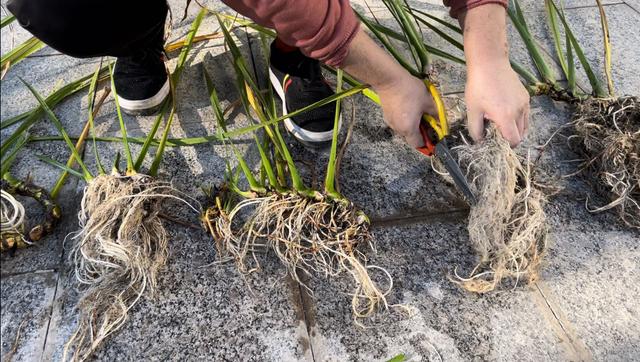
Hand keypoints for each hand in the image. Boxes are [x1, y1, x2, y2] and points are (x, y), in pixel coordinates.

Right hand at [375, 73, 437, 146]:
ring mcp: (390, 122)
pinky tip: (408, 106)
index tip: (432, 136)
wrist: (389, 79)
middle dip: (419, 131)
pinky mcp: (386, 114)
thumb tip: (439, 120)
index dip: (426, 142)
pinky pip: (398, 121)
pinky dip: (404, 118)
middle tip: (426, 119)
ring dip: (411, 123)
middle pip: (410, 136)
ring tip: (417, 110)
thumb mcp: (428, 101)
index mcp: (408, 129)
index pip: (418, 144)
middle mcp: (398, 129)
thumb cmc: (410, 91)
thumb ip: (435, 114)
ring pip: (404, 128)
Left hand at [458, 4, 529, 146]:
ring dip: (515, 129)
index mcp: (506, 117)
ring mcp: (525, 103)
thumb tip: (480, 141)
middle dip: (510, 138)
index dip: (506, 145)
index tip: (497, 143)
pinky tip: (506, 112)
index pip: (513, 140)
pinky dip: (519, 118)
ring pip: (525, 125)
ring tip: (500, 123)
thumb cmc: (479, 86)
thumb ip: (476, 129)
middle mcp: (519, 111)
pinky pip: (526, 114)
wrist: (489, 63)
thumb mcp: (472, 110)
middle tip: (497, 134)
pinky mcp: (526, 96)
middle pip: (521, 135)